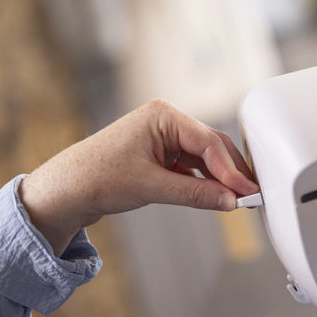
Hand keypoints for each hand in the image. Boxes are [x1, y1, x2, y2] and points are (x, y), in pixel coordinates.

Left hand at [19, 100, 258, 255]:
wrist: (66, 189)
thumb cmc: (97, 177)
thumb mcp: (152, 186)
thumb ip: (195, 193)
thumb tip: (229, 200)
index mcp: (163, 115)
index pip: (208, 142)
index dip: (231, 169)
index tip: (246, 190)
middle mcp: (166, 121)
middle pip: (211, 145)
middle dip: (230, 170)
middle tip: (250, 194)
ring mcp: (164, 137)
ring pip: (204, 156)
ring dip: (219, 177)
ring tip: (236, 197)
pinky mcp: (161, 153)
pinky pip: (192, 165)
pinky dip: (205, 180)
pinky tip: (215, 193)